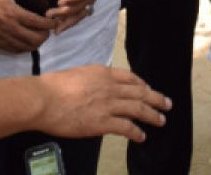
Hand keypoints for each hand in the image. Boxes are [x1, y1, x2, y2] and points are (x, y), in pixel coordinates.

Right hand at [0, 0, 55, 52]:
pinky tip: (27, 43)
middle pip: (34, 38)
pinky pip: (14, 50)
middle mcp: (10, 27)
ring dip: (36, 43)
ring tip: (40, 37)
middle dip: (45, 35)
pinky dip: (24, 48)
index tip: (55, 21)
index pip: (37, 22)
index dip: (49, 23)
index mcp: (13, 13)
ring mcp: (3, 37)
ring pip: (25, 47)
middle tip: (49, 29)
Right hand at [30, 65, 170, 142]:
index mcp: (103, 73)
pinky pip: (126, 128)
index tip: (149, 89)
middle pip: (140, 93)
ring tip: (161, 121)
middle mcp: (109, 87)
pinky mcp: (102, 122)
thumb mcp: (77, 74)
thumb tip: (94, 86)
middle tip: (167, 104)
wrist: (43, 99)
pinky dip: (136, 132)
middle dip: (156, 99)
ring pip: (138, 109)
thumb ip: (91, 79)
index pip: (130, 78)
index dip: (143, 85)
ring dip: (152, 115)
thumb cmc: (52, 87)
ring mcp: (107, 105)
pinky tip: (141, 137)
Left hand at [48, 0, 124, 32]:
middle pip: (80, 8)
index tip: (59, 3)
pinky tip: (63, 23)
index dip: (71, 0)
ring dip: (68, 20)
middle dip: (65, 14)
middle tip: (49, 15)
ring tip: (56, 29)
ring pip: (80, 12)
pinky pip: (80, 10)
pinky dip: (71, 18)